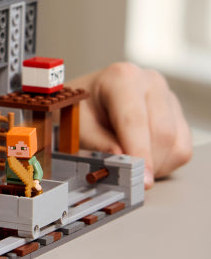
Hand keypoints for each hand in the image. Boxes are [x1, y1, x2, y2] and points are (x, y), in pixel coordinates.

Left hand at [72, 63, 191, 187]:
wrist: (87, 100)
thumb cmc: (79, 110)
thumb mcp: (78, 126)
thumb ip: (99, 143)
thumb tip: (124, 161)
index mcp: (122, 77)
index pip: (134, 120)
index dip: (138, 152)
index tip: (140, 178)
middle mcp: (152, 83)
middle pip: (161, 133)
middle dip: (145, 163)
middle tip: (126, 180)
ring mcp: (169, 98)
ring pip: (174, 144)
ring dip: (154, 165)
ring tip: (127, 164)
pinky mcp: (178, 116)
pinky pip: (181, 149)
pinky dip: (164, 163)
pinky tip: (141, 159)